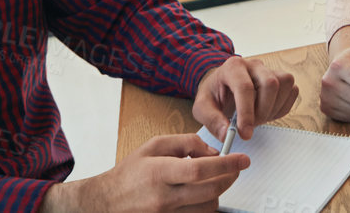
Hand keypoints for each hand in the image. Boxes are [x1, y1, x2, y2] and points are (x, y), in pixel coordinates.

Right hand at [42, 134, 244, 212]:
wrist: (106, 202)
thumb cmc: (130, 172)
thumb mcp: (154, 145)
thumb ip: (186, 143)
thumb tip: (212, 151)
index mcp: (160, 173)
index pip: (200, 170)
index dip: (226, 164)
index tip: (243, 159)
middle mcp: (164, 197)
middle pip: (210, 191)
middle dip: (229, 178)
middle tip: (236, 168)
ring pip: (208, 207)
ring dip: (217, 192)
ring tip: (213, 179)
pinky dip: (205, 205)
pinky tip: (201, 194)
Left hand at [193, 56, 297, 143]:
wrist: (222, 86)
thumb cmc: (213, 95)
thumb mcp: (202, 108)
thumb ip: (212, 121)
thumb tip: (227, 134)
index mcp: (233, 67)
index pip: (245, 87)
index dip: (247, 113)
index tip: (244, 133)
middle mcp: (254, 65)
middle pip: (271, 83)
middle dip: (263, 111)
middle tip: (250, 126)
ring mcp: (269, 70)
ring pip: (285, 84)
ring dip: (274, 108)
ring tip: (257, 118)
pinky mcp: (280, 79)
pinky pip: (292, 91)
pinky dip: (282, 107)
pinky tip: (266, 113)